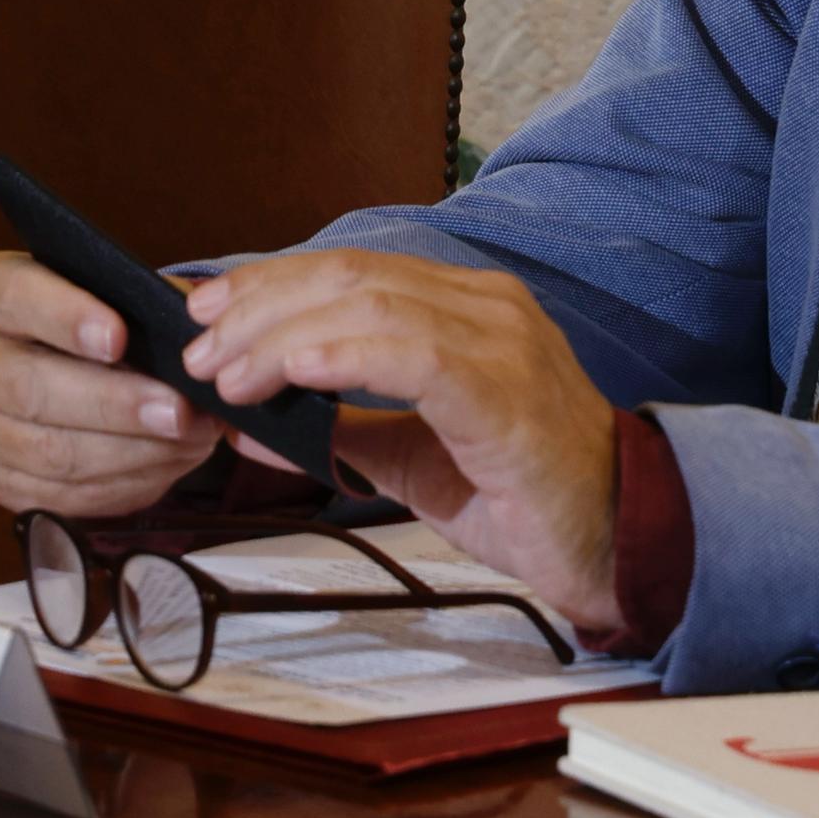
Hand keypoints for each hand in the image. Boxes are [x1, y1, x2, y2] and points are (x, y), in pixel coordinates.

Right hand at [0, 249, 223, 517]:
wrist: (60, 362)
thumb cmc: (93, 317)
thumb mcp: (108, 288)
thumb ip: (144, 303)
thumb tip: (194, 338)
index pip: (15, 299)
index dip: (65, 318)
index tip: (119, 336)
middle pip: (27, 389)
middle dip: (111, 404)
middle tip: (177, 410)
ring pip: (48, 453)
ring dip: (130, 453)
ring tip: (190, 440)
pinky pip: (62, 496)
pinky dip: (124, 485)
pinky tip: (168, 465)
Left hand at [179, 251, 622, 637]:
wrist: (618, 546)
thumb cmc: (524, 497)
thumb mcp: (410, 459)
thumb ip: (338, 431)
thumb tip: (249, 425)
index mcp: (466, 309)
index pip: (352, 271)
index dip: (270, 284)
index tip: (204, 312)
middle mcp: (486, 307)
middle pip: (350, 275)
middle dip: (260, 305)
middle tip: (201, 349)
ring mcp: (501, 341)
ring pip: (370, 303)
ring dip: (283, 335)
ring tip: (229, 374)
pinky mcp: (505, 389)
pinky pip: (410, 351)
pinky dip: (340, 354)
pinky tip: (293, 372)